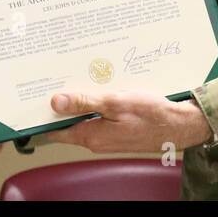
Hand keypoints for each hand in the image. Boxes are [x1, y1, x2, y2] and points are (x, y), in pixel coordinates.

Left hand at [46, 89, 212, 152]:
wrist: (180, 124)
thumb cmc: (152, 115)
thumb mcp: (115, 103)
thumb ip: (84, 103)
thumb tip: (56, 102)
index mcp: (91, 136)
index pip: (56, 129)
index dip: (45, 114)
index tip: (37, 96)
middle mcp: (97, 139)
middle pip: (70, 120)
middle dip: (63, 101)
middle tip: (57, 77)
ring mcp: (108, 135)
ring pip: (86, 115)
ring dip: (82, 98)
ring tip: (79, 76)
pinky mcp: (118, 129)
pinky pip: (100, 115)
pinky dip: (97, 101)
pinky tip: (101, 85)